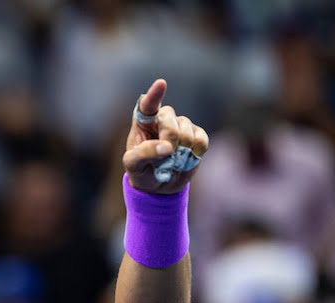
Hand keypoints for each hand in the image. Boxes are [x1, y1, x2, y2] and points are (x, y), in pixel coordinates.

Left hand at [123, 79, 208, 193]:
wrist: (158, 185)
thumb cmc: (141, 170)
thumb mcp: (133, 165)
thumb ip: (144, 154)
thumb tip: (166, 147)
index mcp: (143, 122)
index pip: (148, 104)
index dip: (155, 94)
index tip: (161, 84)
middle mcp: (162, 119)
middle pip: (169, 117)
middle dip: (169, 136)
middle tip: (165, 154)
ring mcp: (181, 126)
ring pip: (186, 129)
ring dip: (180, 150)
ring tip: (171, 161)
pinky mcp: (196, 136)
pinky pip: (201, 140)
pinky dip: (195, 153)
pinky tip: (186, 159)